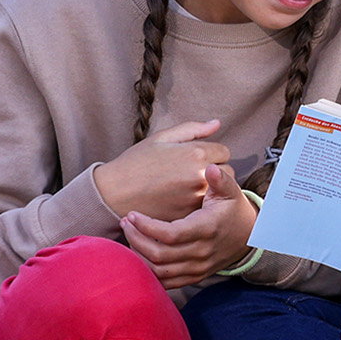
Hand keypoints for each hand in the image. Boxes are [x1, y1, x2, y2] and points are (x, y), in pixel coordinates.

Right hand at [93, 118, 229, 218]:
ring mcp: (195, 198)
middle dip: (214, 170)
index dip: (211, 153)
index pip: (224, 151)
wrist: (114, 193)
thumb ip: (193, 129)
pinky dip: (200, 204)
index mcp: (196, 152)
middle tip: (193, 172)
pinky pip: (206, 208)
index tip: (196, 158)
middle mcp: (200, 176)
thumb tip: (216, 123)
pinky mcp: (189, 216)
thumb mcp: (162, 138)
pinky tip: (183, 199)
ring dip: (210, 188)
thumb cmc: (136, 162)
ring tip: (188, 186)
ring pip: (218, 192)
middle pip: (226, 171)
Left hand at [121, 165, 256, 288]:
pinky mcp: (194, 277)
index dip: (147, 226)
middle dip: (136, 239)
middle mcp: (201, 253)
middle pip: (159, 254)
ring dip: (139, 256)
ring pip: (159, 271)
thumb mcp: (231, 191)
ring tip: (129, 236)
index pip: (169, 235)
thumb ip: (220, 179)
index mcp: (206, 229)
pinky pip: (166, 282)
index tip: (133, 214)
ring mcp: (198, 268)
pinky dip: (148, 273)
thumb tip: (210, 167)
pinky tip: (139, 256)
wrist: (248, 235)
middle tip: (126, 222)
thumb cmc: (233, 209)